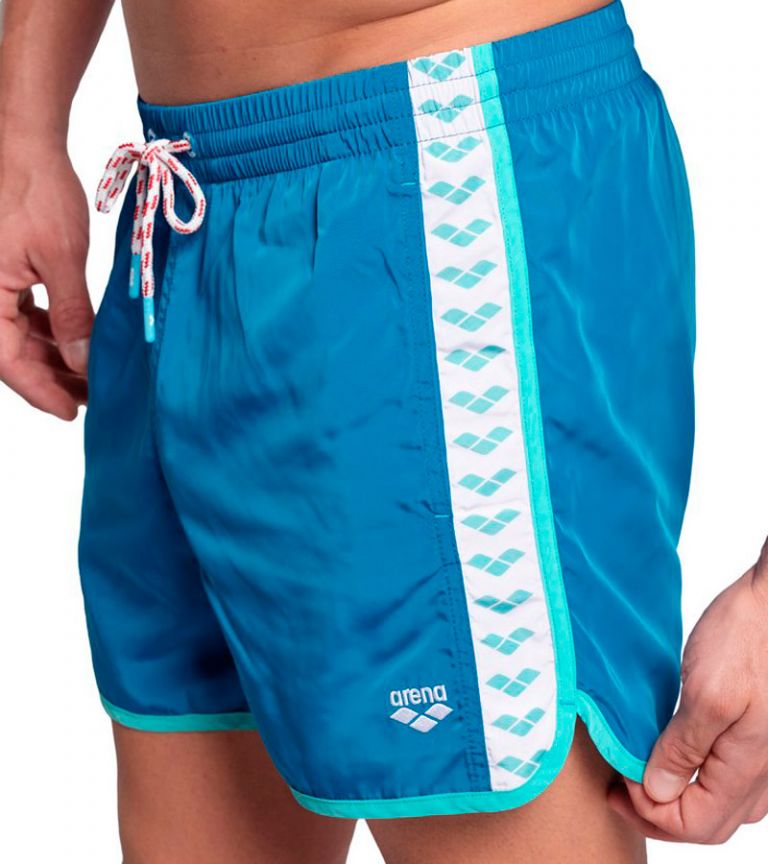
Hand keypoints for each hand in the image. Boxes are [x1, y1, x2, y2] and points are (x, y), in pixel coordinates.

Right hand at [0, 137, 91, 419]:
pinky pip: (20, 315)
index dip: (42, 391)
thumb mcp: (62, 259)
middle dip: (53, 378)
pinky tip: (76, 345)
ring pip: (17, 336)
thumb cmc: (35, 191)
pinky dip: (49, 331)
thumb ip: (72, 316)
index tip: (73, 412)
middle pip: (12, 353)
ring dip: (54, 357)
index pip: (7, 361)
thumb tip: (82, 364)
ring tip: (91, 376)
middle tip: (92, 398)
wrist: (23, 142)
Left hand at [609, 538, 767, 842]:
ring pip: (716, 804)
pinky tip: (667, 759)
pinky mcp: (755, 737)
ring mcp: (761, 758)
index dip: (650, 813)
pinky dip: (691, 780)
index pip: (695, 825)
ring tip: (635, 775)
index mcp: (746, 769)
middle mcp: (761, 775)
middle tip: (617, 789)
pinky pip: (723, 779)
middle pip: (706, 822)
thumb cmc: (747, 639)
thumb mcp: (707, 693)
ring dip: (673, 800)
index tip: (618, 783)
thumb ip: (684, 748)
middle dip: (657, 814)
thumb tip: (656, 791)